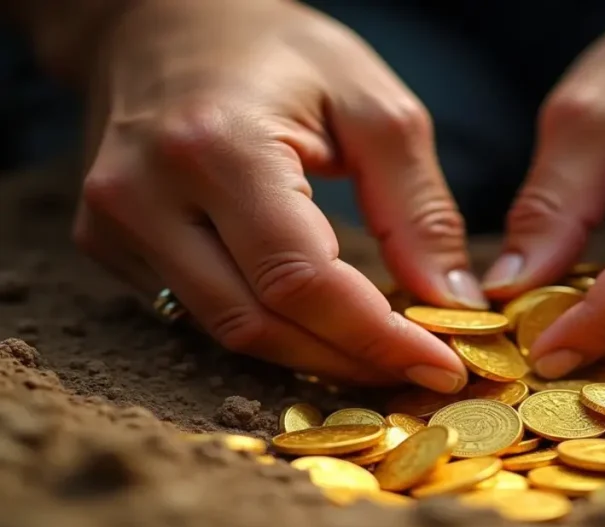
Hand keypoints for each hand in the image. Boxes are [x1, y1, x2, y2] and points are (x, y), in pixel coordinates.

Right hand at [72, 0, 479, 391]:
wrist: (165, 20)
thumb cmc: (280, 51)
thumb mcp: (374, 108)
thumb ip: (417, 209)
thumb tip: (452, 302)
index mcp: (218, 146)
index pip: (303, 280)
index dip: (376, 337)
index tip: (443, 366)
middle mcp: (146, 193)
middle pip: (261, 322)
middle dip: (351, 358)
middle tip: (419, 366)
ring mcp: (114, 223)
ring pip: (227, 332)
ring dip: (312, 354)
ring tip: (378, 350)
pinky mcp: (104, 242)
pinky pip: (196, 314)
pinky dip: (268, 328)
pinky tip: (319, 322)